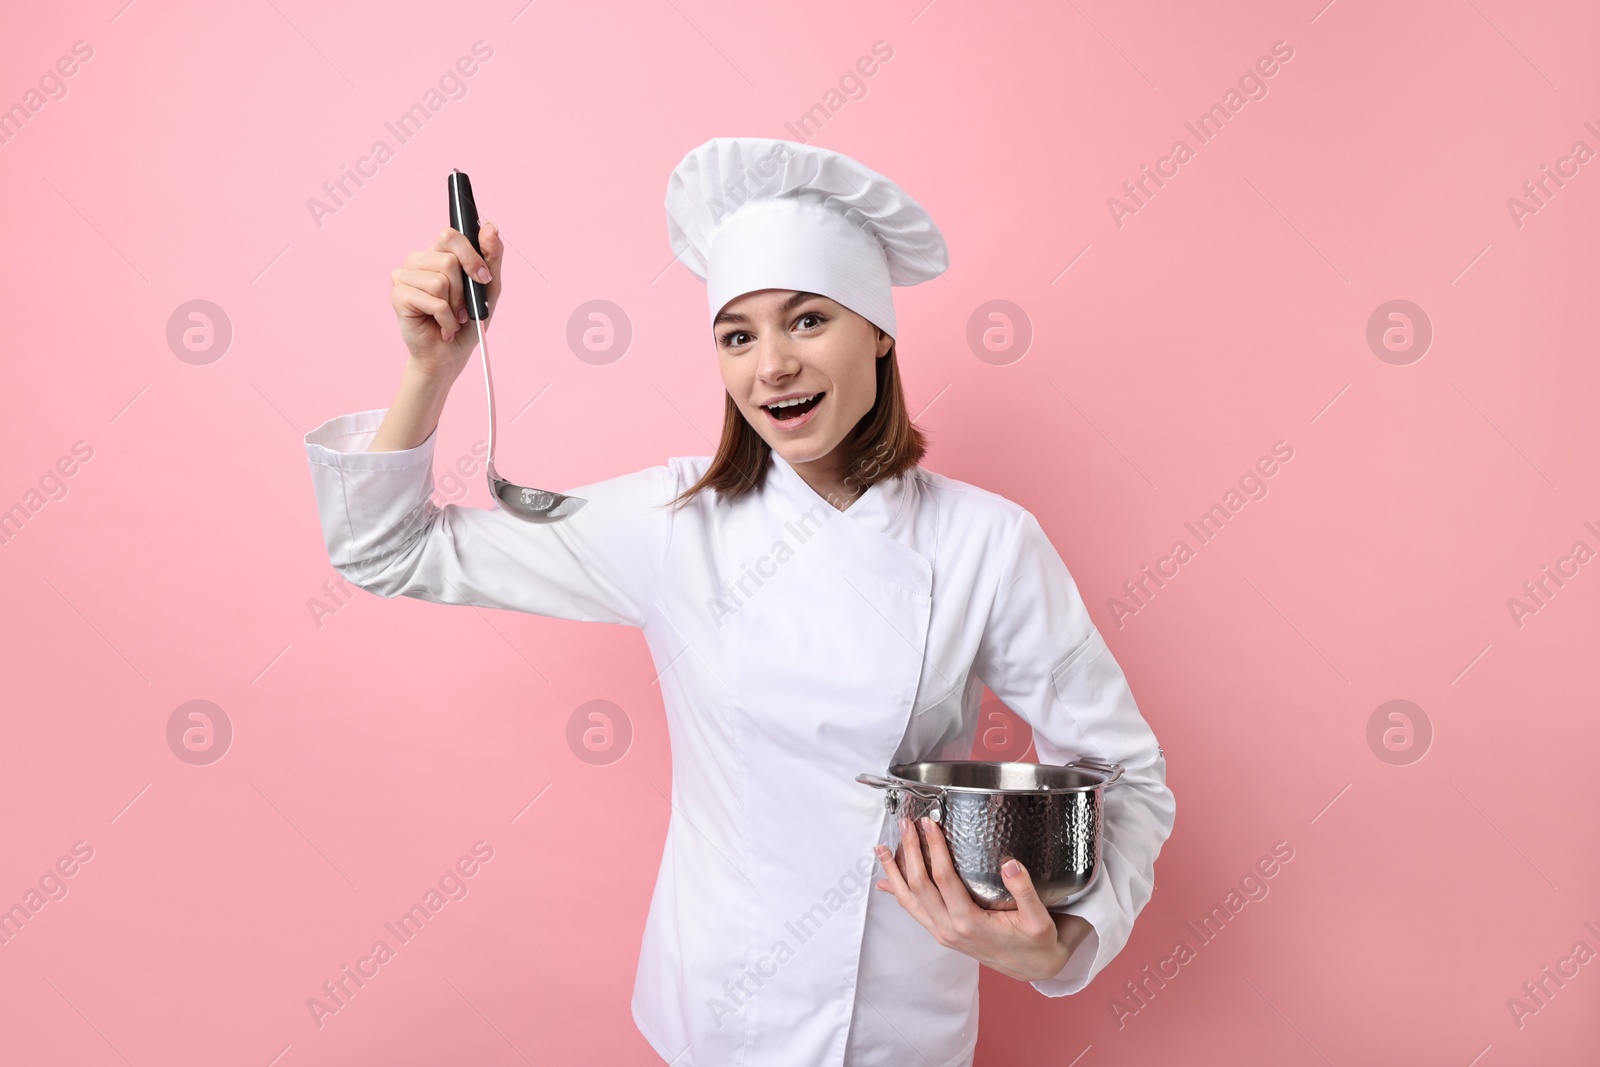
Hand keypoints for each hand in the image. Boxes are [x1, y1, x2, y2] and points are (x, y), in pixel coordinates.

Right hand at [390, 222, 504, 379]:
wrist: (450, 355)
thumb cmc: (467, 320)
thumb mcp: (488, 287)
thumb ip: (492, 256)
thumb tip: (491, 226)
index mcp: (437, 253)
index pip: (451, 235)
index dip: (471, 256)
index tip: (483, 278)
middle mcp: (417, 260)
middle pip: (448, 259)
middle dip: (464, 289)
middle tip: (464, 307)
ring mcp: (404, 276)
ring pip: (440, 280)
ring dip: (455, 307)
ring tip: (452, 318)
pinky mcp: (398, 296)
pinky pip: (434, 301)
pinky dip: (446, 319)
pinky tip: (443, 327)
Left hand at [874, 815, 1093, 982]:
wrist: (1032, 967)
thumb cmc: (1036, 942)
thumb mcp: (1039, 919)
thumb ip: (1025, 892)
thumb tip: (1010, 865)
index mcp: (970, 923)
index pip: (943, 879)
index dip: (934, 849)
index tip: (929, 825)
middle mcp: (950, 929)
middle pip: (919, 885)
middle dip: (910, 852)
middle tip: (907, 825)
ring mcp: (942, 933)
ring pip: (909, 900)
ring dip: (894, 873)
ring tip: (881, 849)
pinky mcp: (941, 933)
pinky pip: (914, 911)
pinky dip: (898, 894)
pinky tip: (884, 883)